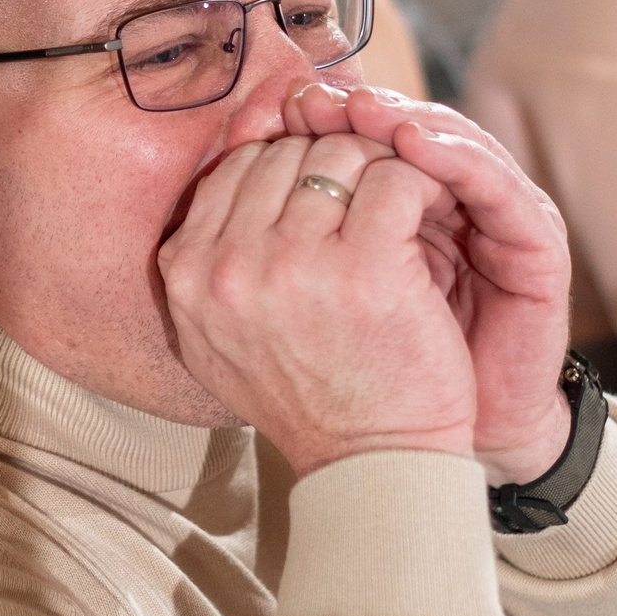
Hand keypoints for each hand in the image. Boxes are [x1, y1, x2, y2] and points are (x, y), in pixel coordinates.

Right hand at [159, 131, 472, 476]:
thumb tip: (235, 156)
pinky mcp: (363, 267)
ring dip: (381, 167)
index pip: (235, 163)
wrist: (371, 464)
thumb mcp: (225, 333)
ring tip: (406, 201)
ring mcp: (290, 263)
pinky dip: (420, 183)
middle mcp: (225, 265)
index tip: (331, 190)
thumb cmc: (310, 396)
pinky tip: (432, 211)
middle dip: (337, 160)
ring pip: (340, 153)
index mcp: (185, 272)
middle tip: (375, 192)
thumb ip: (215, 256)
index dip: (291, 163)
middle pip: (286, 150)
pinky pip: (394, 177)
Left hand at [283, 85, 573, 483]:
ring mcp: (502, 218)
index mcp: (400, 211)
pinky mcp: (538, 243)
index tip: (283, 105)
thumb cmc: (364, 375)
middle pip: (407, 125)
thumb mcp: (316, 289)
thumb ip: (290, 221)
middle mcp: (454, 204)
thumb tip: (243, 138)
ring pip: (452, 138)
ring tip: (363, 109)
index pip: (367, 137)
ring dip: (404, 119)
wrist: (425, 448)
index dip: (325, 119)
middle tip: (320, 100)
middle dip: (360, 113)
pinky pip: (495, 182)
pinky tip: (412, 144)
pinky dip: (454, 157)